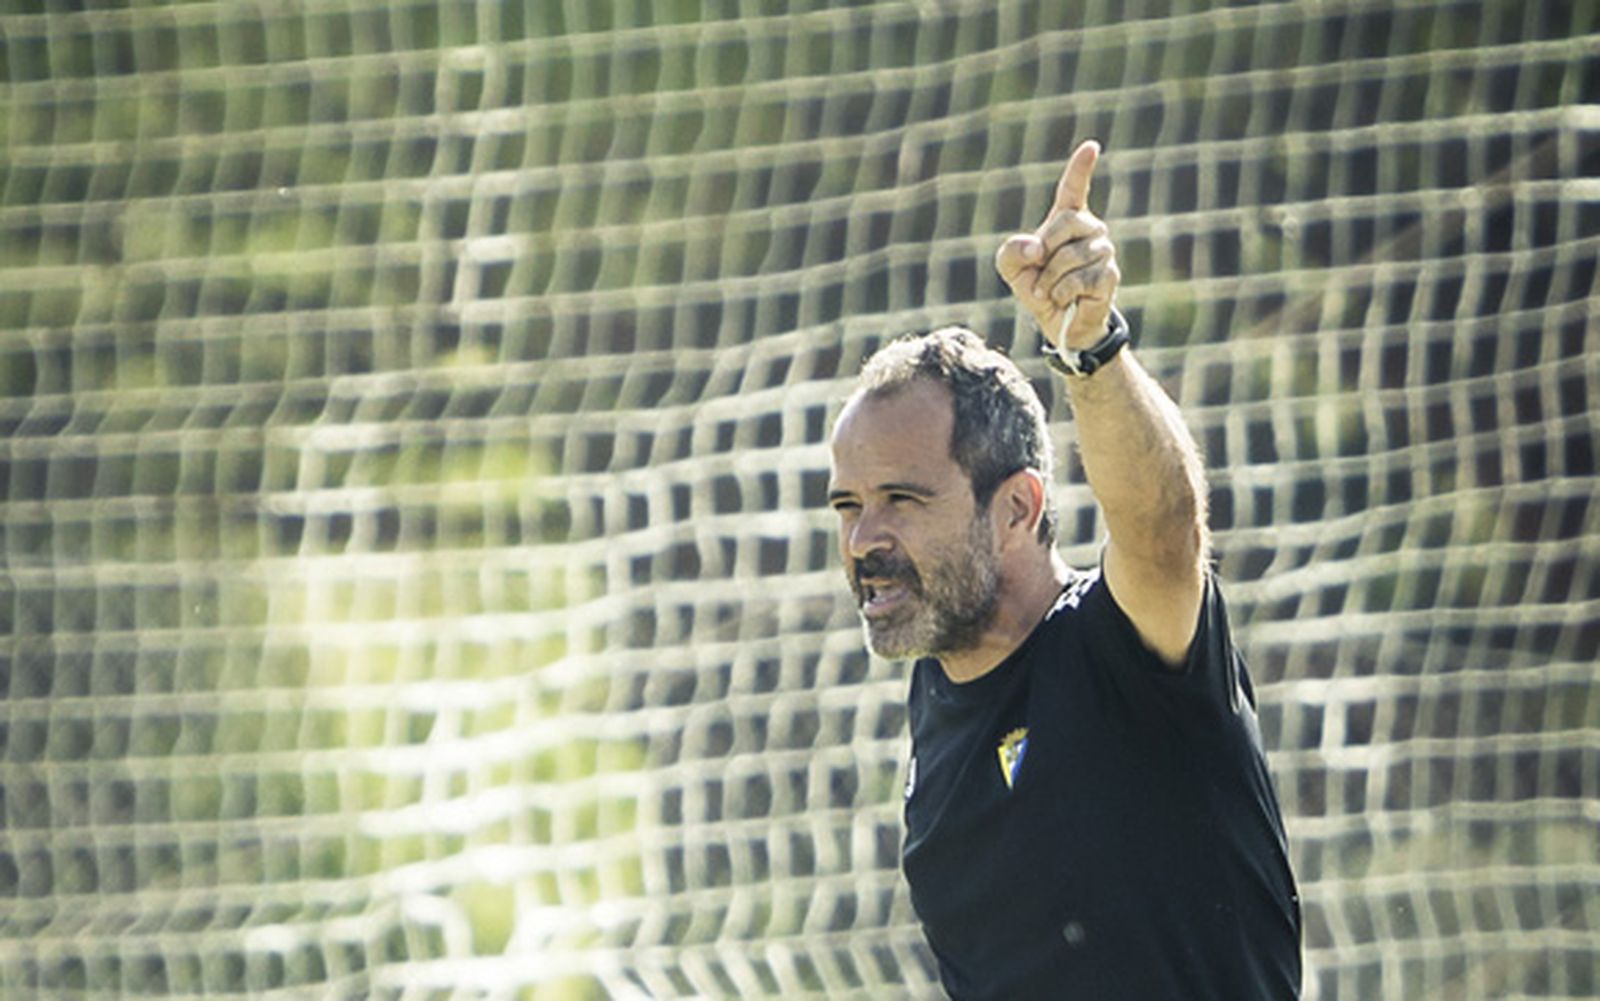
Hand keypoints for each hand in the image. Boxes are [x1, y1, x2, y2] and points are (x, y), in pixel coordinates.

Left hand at [994, 140, 1120, 348]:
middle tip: (1038, 270)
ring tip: (1049, 290)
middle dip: (1044, 250)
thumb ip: (1011, 251)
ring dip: (1050, 279)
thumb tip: (1035, 248)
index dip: (1081, 168)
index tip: (1091, 147)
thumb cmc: (1036, 287)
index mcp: (1067, 220)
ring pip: (1071, 256)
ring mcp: (1104, 251)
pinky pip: (1080, 279)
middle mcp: (1091, 230)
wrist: (1056, 322)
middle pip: (1067, 222)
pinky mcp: (1110, 277)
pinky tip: (1065, 299)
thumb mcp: (1011, 267)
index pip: (1074, 188)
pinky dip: (1062, 293)